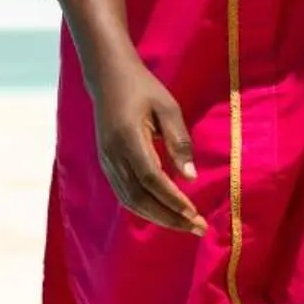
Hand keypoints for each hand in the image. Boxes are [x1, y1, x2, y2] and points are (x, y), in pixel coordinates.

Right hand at [90, 55, 208, 234]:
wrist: (108, 76)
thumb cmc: (142, 88)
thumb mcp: (168, 107)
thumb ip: (179, 141)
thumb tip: (190, 177)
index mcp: (128, 138)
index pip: (150, 178)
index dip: (172, 199)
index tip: (194, 213)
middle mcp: (113, 154)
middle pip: (138, 197)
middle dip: (168, 217)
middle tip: (197, 228)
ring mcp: (106, 160)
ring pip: (129, 200)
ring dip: (157, 217)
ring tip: (184, 225)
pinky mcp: (106, 163)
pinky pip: (124, 193)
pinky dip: (144, 208)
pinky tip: (163, 211)